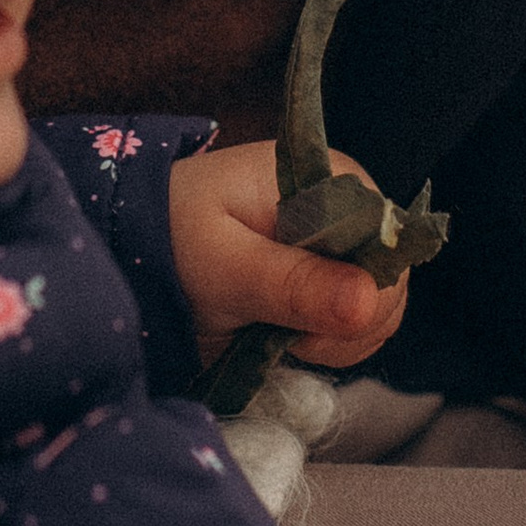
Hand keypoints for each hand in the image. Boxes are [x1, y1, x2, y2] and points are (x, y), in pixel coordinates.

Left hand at [168, 139, 409, 374]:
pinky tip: (283, 340)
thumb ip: (293, 283)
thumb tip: (369, 302)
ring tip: (275, 334)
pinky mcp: (325, 282)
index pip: (391, 246)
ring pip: (377, 313)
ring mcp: (339, 248)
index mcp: (333, 180)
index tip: (309, 325)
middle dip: (347, 326)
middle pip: (390, 285)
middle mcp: (348, 211)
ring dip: (333, 340)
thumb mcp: (224, 264)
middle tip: (284, 336)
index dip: (365, 295)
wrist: (134, 250)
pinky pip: (354, 327)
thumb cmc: (172, 238)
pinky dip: (324, 345)